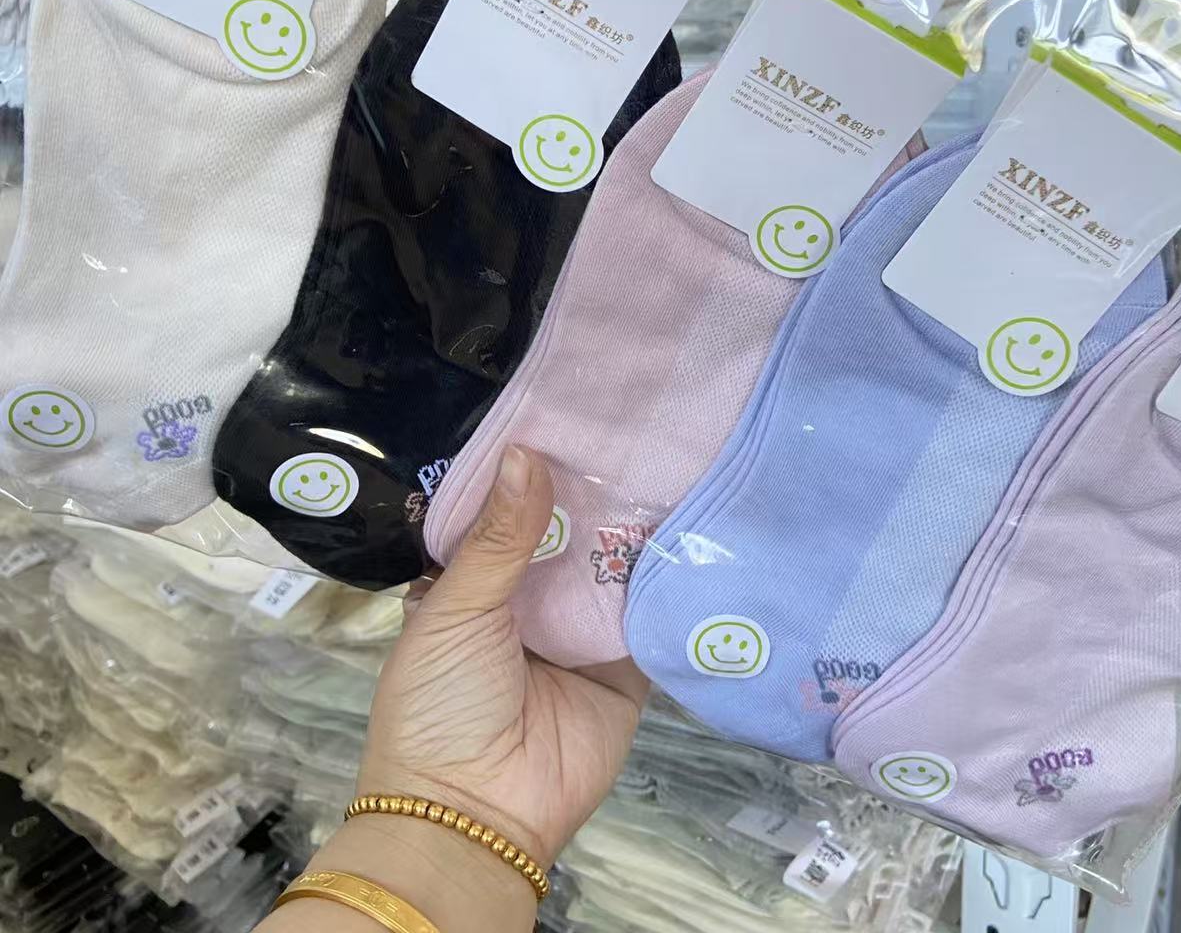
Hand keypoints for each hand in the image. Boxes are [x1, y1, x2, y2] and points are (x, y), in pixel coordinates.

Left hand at [357, 445, 648, 864]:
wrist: (478, 814)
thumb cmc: (440, 705)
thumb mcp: (455, 610)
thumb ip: (498, 536)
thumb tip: (526, 452)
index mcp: (477, 580)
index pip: (511, 508)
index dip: (536, 465)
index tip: (572, 407)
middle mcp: (532, 597)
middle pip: (570, 530)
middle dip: (596, 487)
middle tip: (640, 419)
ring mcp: (581, 629)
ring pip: (613, 562)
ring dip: (637, 523)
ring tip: (677, 452)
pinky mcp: (627, 662)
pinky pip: (651, 611)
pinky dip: (670, 577)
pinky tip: (699, 522)